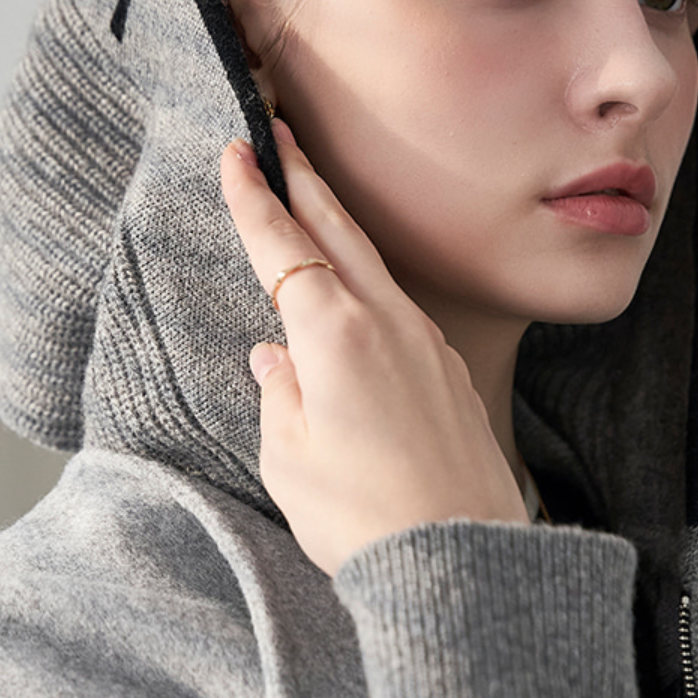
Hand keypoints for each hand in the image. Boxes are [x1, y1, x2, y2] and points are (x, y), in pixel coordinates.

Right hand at [220, 122, 527, 576]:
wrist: (461, 563)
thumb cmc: (366, 520)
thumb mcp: (290, 459)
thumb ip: (280, 396)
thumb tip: (277, 359)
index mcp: (333, 334)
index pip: (281, 246)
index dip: (254, 198)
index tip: (236, 151)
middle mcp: (388, 324)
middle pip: (338, 232)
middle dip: (304, 180)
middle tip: (279, 134)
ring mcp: (428, 348)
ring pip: (375, 268)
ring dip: (341, 226)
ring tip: (315, 199)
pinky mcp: (452, 379)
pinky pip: (402, 314)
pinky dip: (372, 287)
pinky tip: (359, 302)